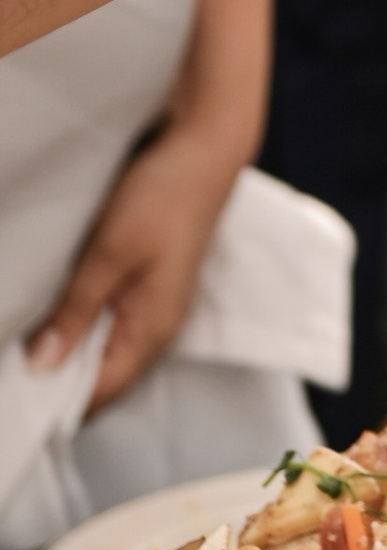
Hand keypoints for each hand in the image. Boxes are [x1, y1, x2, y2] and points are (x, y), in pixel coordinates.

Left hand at [27, 122, 238, 408]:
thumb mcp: (109, 252)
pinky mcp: (147, 289)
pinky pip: (107, 326)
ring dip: (64, 348)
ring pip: (99, 352)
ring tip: (23, 335)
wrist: (205, 150)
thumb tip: (39, 367)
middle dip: (52, 376)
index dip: (49, 398)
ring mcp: (153, 310)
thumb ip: (76, 312)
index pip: (95, 394)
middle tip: (8, 357)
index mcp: (151, 331)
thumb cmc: (164, 197)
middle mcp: (156, 331)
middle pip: (97, 378)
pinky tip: (53, 308)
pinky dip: (78, 324)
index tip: (8, 388)